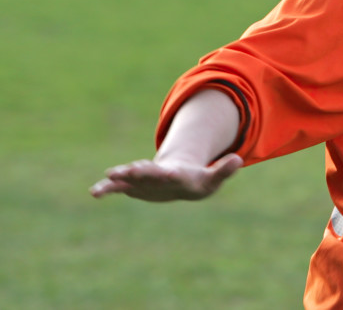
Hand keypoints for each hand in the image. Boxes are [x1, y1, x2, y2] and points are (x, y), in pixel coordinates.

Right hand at [89, 153, 242, 201]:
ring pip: (129, 177)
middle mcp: (157, 173)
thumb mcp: (213, 178)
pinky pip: (117, 187)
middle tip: (126, 169)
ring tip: (106, 178)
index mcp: (176, 173)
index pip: (172, 172)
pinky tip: (94, 192)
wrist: (181, 177)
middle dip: (138, 171)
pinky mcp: (133, 186)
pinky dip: (106, 188)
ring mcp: (143, 179)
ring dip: (119, 178)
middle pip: (147, 171)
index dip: (170, 173)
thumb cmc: (198, 179)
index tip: (166, 172)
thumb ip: (224, 170)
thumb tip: (239, 159)